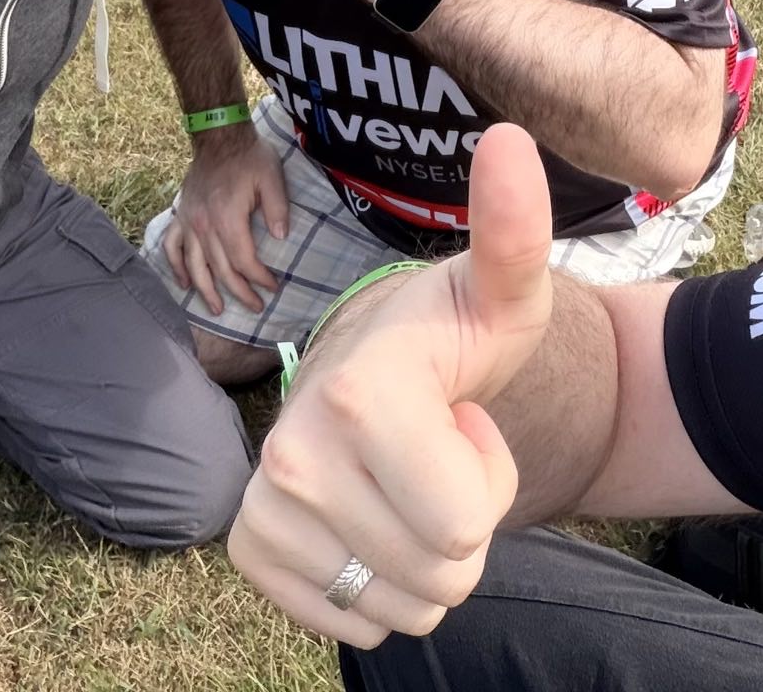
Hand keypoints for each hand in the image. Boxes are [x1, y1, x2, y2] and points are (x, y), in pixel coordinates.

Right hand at [165, 122, 291, 314]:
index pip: (243, 260)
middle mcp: (204, 226)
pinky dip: (176, 268)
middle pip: (220, 269)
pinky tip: (184, 283)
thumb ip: (277, 209)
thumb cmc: (249, 157)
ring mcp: (188, 222)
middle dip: (239, 292)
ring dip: (206, 290)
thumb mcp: (272, 177)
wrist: (219, 136)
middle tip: (255, 307)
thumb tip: (282, 238)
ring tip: (217, 310)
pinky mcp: (180, 216)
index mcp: (227, 218)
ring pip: (194, 266)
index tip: (273, 287)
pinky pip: (172, 248)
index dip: (259, 278)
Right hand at [228, 126, 552, 646]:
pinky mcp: (248, 547)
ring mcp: (261, 503)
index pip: (466, 526)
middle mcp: (290, 451)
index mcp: (360, 393)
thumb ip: (514, 230)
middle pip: (439, 575)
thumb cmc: (450, 337)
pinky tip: (370, 517)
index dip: (489, 479)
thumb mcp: (501, 293)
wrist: (375, 367)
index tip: (462, 417)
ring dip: (423, 559)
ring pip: (400, 608)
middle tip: (435, 453)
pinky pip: (352, 624)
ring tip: (406, 479)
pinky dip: (376, 589)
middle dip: (461, 526)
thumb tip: (509, 138)